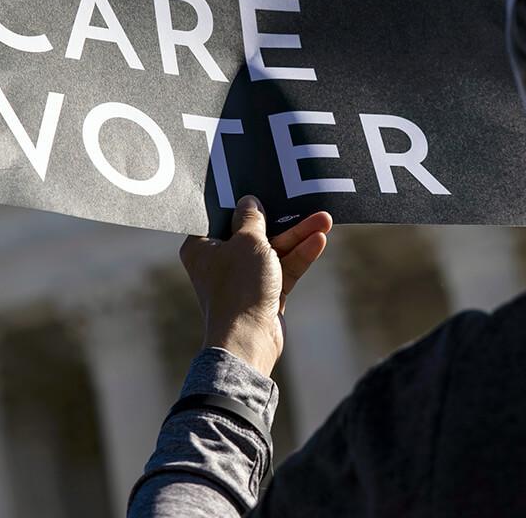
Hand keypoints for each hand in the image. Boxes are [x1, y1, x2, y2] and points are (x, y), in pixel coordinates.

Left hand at [178, 196, 333, 377]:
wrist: (249, 339)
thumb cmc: (239, 287)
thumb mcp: (248, 241)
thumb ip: (252, 218)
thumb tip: (250, 202)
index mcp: (201, 247)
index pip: (222, 216)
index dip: (242, 201)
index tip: (261, 185)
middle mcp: (220, 261)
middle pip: (253, 231)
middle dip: (282, 219)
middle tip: (303, 203)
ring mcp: (242, 278)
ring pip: (273, 249)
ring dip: (298, 236)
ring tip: (324, 220)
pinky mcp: (263, 293)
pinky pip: (283, 268)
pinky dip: (299, 255)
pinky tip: (318, 240)